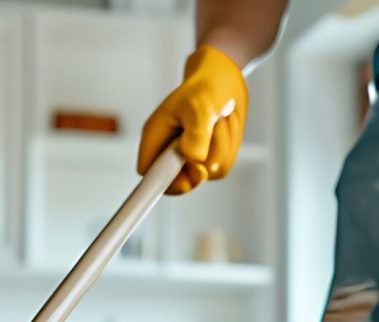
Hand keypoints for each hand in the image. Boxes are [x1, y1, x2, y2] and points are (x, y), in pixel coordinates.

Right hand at [137, 45, 247, 194]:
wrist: (225, 79)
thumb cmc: (205, 86)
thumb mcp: (200, 105)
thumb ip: (196, 135)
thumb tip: (195, 160)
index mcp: (156, 136)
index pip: (148, 174)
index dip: (160, 185)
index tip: (183, 181)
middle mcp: (170, 151)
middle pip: (181, 181)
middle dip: (200, 164)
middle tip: (209, 137)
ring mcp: (190, 157)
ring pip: (207, 173)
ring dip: (221, 145)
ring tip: (218, 119)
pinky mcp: (208, 158)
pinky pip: (221, 166)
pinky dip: (229, 146)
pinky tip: (225, 125)